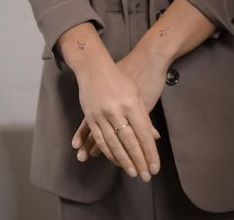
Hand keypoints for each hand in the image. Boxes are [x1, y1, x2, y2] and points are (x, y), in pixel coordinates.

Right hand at [74, 58, 160, 181]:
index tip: (154, 168)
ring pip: (113, 144)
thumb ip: (144, 117)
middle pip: (129, 143)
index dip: (150, 153)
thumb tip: (154, 138)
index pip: (143, 135)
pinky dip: (107, 152)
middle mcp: (116, 112)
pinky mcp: (90, 117)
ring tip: (132, 173)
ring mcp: (101, 115)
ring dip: (123, 161)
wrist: (94, 68)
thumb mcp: (136, 93)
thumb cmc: (120, 78)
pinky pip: (99, 139)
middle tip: (145, 177)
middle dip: (138, 162)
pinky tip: (114, 161)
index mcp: (130, 105)